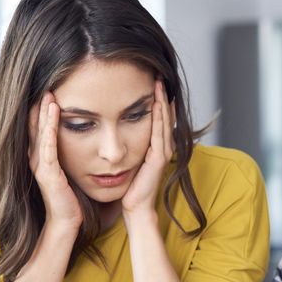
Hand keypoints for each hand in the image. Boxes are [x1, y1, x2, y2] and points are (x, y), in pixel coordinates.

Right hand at [28, 92, 81, 227]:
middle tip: (46, 85)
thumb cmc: (70, 197)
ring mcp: (40, 165)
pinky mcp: (47, 172)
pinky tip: (53, 113)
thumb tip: (80, 138)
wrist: (67, 221)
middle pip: (36, 126)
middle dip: (40, 106)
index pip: (39, 128)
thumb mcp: (68, 170)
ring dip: (44, 112)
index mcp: (42, 157)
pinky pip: (48, 145)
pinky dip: (50, 128)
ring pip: (40, 132)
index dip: (42, 110)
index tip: (49, 91)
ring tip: (49, 94)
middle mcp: (37, 158)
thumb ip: (68, 154)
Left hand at [122, 80, 174, 216]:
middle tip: (158, 75)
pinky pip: (159, 134)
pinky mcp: (158, 159)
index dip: (156, 99)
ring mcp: (162, 152)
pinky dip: (159, 118)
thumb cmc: (129, 185)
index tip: (151, 80)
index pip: (158, 117)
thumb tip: (117, 128)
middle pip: (163, 115)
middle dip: (161, 95)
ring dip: (161, 101)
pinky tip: (156, 104)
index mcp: (154, 145)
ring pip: (163, 121)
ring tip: (158, 83)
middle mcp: (162, 147)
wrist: (134, 207)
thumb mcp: (129, 159)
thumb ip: (128, 144)